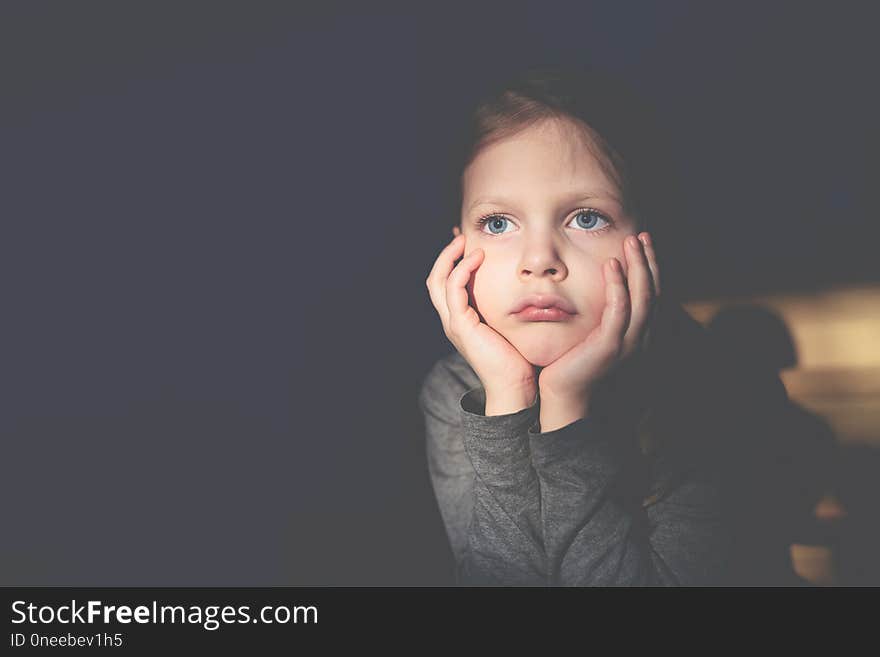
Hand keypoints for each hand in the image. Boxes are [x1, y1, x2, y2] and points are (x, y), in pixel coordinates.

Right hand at [426, 229, 537, 412]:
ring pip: (438, 282)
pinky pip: (454, 290)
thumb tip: (521, 287)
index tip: (466, 243)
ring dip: (450, 257)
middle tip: (462, 236)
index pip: (446, 284)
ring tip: (466, 242)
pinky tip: (477, 258)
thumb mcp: (509, 325)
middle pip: (434, 280)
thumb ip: (506, 307)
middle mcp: (452, 321)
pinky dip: (462, 270)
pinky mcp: (461, 326)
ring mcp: (453, 324)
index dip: (452, 262)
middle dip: (446, 255)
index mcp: (461, 320)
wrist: (515, 387)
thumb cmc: (517, 359)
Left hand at [537, 232, 660, 425]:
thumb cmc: (572, 369)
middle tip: (642, 234)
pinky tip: (612, 265)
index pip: (651, 295)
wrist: (565, 402)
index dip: (649, 268)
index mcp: (637, 336)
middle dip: (649, 261)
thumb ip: (600, 318)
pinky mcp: (610, 348)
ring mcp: (628, 344)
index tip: (642, 243)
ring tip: (631, 241)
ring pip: (641, 297)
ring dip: (638, 266)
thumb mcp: (590, 338)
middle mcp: (640, 339)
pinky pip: (619, 311)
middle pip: (653, 292)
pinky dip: (618, 286)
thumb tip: (596, 294)